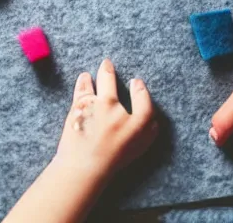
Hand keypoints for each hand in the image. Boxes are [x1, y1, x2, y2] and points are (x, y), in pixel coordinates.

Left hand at [56, 58, 157, 180]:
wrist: (82, 169)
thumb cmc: (112, 160)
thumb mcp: (138, 148)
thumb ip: (149, 132)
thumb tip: (154, 121)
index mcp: (135, 122)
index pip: (143, 101)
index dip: (140, 90)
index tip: (136, 82)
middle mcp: (116, 109)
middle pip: (110, 82)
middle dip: (108, 71)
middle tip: (106, 63)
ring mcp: (95, 105)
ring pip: (93, 83)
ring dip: (91, 77)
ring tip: (87, 74)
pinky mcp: (78, 107)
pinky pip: (82, 89)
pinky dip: (82, 83)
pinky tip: (83, 78)